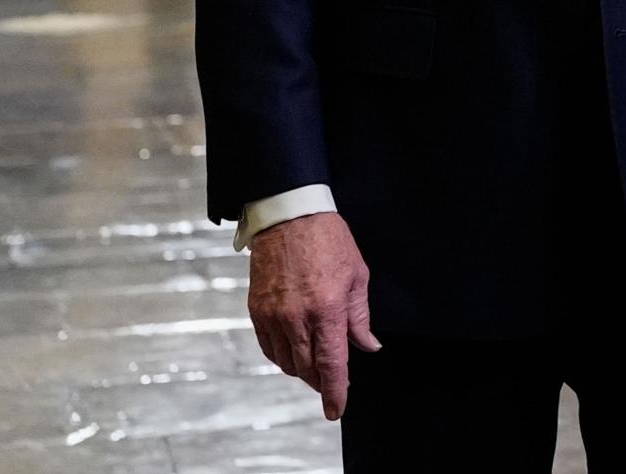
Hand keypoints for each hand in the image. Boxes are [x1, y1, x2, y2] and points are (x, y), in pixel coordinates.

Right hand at [247, 211, 378, 420]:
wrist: (288, 216)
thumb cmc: (328, 241)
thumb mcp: (356, 275)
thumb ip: (360, 317)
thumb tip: (368, 346)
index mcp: (327, 310)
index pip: (331, 364)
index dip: (334, 391)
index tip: (336, 409)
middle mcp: (297, 318)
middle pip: (307, 368)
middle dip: (320, 383)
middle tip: (331, 385)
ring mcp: (273, 316)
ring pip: (286, 362)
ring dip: (301, 371)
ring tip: (315, 367)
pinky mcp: (257, 310)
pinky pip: (268, 347)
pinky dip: (282, 357)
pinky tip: (293, 352)